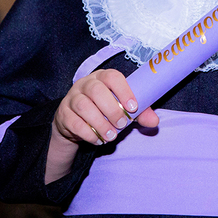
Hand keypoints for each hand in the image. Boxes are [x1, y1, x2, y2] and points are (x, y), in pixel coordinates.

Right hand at [45, 69, 158, 183]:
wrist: (76, 121)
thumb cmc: (104, 110)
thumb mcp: (123, 109)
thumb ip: (139, 113)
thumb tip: (154, 121)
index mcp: (102, 77)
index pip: (112, 77)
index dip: (124, 90)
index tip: (133, 107)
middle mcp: (85, 84)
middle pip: (96, 91)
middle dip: (111, 109)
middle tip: (122, 124)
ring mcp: (72, 98)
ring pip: (83, 106)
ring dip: (100, 123)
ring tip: (111, 136)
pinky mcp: (63, 114)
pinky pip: (74, 122)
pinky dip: (88, 133)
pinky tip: (97, 140)